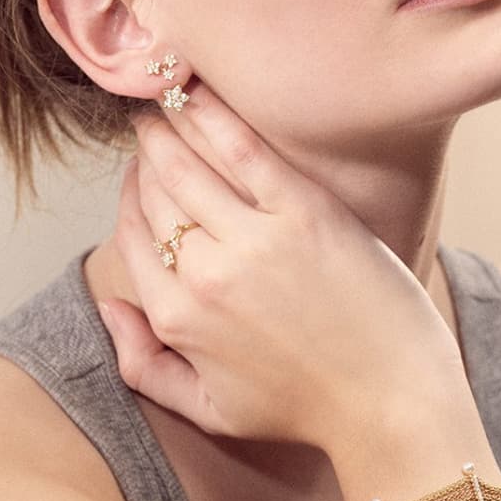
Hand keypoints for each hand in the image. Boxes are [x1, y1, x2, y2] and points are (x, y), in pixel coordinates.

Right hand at [101, 83, 478, 455]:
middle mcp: (205, 275)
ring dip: (167, 123)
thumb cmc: (305, 408)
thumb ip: (142, 365)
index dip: (130, 197)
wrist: (391, 402)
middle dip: (145, 153)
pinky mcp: (305, 213)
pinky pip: (242, 149)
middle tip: (150, 125)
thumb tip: (109, 306)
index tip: (139, 173)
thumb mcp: (209, 409)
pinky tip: (198, 91)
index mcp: (178, 319)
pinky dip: (212, 115)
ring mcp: (255, 240)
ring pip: (186, 163)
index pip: (133, 235)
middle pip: (155, 193)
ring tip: (166, 97)